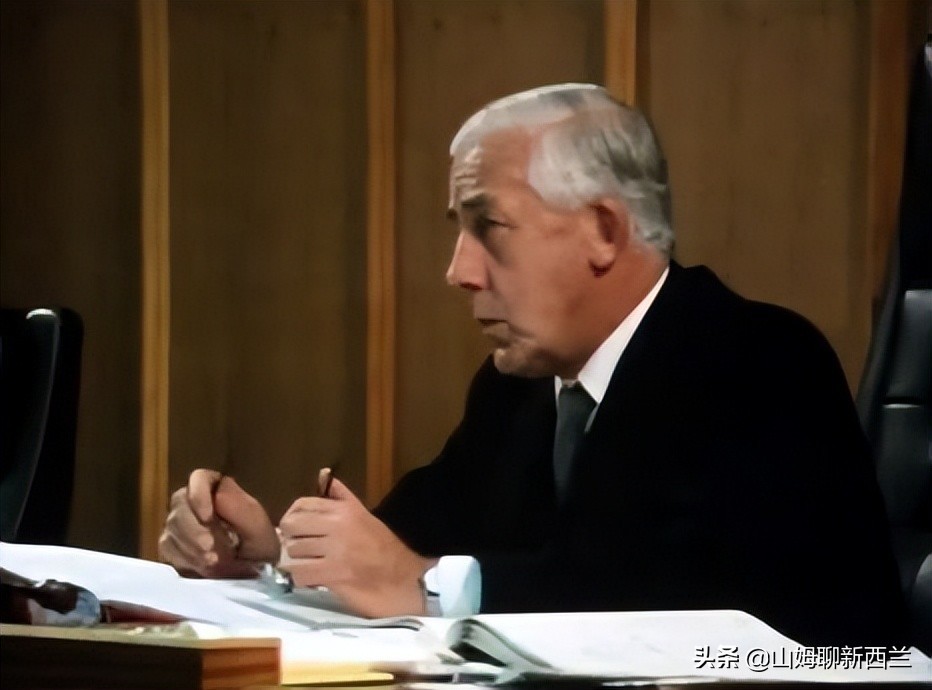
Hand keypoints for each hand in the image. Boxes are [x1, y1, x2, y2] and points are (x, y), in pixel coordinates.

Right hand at [158, 469, 278, 577]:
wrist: (255, 572)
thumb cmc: (259, 544)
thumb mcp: (258, 526)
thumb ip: (239, 508)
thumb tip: (215, 496)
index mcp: (217, 487)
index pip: (199, 478)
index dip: (198, 496)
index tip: (207, 518)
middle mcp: (192, 501)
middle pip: (180, 507)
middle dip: (196, 532)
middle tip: (214, 553)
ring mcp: (178, 524)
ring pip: (171, 531)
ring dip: (193, 551)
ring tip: (217, 563)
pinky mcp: (171, 547)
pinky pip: (168, 551)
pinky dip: (187, 562)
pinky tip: (204, 569)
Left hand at [278, 475, 433, 617]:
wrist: (399, 571)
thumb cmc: (379, 541)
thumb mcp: (361, 512)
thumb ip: (340, 494)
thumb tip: (323, 473)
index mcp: (342, 509)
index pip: (302, 505)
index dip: (293, 517)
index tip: (296, 528)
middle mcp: (337, 526)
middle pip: (291, 527)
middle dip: (291, 537)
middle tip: (299, 546)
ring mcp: (335, 550)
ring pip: (293, 551)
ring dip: (296, 559)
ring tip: (306, 562)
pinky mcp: (334, 574)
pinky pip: (300, 573)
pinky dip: (300, 577)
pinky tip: (309, 576)